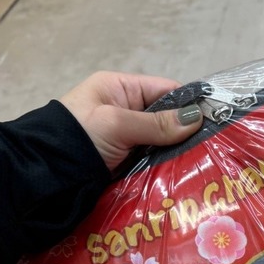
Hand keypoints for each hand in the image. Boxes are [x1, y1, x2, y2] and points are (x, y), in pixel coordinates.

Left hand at [60, 71, 202, 170]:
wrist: (49, 174)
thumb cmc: (80, 137)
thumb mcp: (118, 123)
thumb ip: (157, 123)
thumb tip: (197, 119)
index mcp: (121, 89)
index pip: (165, 90)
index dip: (189, 103)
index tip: (214, 120)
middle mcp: (127, 111)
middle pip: (167, 119)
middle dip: (187, 132)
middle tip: (213, 147)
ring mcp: (128, 139)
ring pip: (163, 143)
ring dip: (179, 153)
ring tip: (204, 164)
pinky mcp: (128, 162)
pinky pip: (155, 161)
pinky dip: (167, 167)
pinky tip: (185, 174)